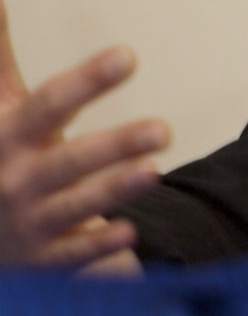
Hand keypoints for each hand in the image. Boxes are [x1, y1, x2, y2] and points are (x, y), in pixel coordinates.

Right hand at [0, 0, 168, 268]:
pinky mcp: (44, 259)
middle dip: (114, 144)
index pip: (49, 103)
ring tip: (155, 169)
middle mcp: (17, 179)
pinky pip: (73, 256)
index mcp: (7, 136)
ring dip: (116, 188)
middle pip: (69, 160)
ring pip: (77, 205)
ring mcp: (30, 221)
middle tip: (164, 128)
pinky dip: (99, 248)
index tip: (129, 56)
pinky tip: (130, 232)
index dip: (88, 80)